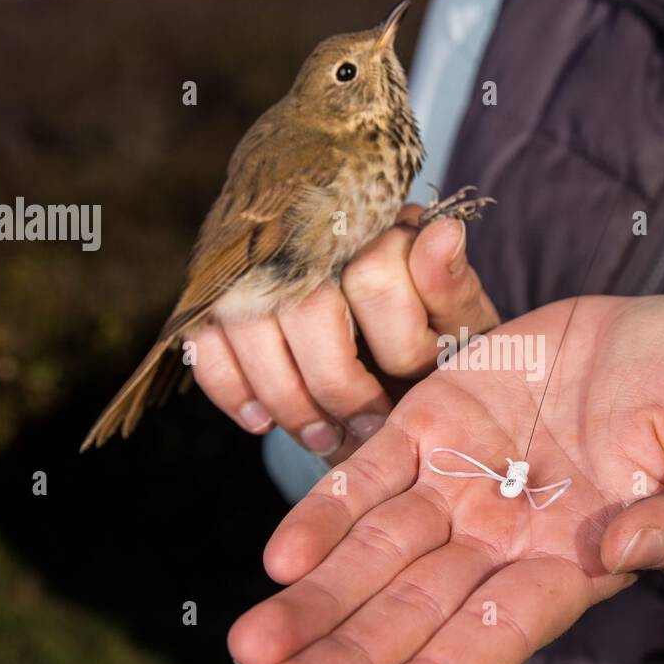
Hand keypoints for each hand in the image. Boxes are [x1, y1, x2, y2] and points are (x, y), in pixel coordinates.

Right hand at [187, 205, 498, 462]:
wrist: (384, 344)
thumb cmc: (426, 334)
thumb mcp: (458, 317)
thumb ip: (452, 287)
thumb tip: (443, 234)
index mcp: (374, 225)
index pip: (376, 277)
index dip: (400, 344)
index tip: (415, 380)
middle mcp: (306, 233)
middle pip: (306, 308)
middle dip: (339, 385)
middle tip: (366, 426)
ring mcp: (253, 263)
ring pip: (251, 328)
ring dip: (288, 398)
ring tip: (324, 437)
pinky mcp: (213, 297)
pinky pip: (205, 343)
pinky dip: (232, 390)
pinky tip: (263, 422)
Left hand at [229, 295, 663, 663]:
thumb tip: (631, 546)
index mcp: (574, 564)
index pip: (493, 637)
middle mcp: (505, 538)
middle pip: (411, 613)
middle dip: (341, 662)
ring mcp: (463, 481)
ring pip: (375, 552)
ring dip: (312, 601)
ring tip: (249, 650)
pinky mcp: (435, 418)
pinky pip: (371, 473)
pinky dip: (326, 511)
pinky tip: (279, 558)